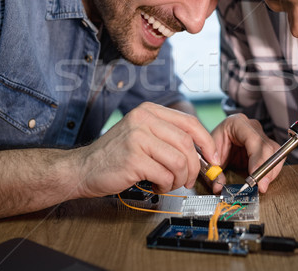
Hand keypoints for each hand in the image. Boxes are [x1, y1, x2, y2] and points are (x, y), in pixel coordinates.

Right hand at [74, 102, 218, 196]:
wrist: (83, 168)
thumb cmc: (116, 155)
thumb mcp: (142, 134)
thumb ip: (168, 136)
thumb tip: (204, 151)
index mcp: (149, 111)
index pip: (189, 122)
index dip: (206, 142)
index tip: (213, 158)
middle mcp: (143, 120)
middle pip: (186, 143)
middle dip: (194, 167)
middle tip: (188, 179)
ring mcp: (137, 138)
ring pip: (178, 161)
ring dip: (178, 179)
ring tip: (167, 183)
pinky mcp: (133, 159)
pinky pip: (164, 175)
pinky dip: (165, 186)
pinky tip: (154, 185)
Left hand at [210, 114, 281, 193]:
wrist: (212, 144)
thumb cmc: (211, 145)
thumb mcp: (208, 157)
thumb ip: (213, 172)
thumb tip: (218, 187)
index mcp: (237, 123)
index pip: (254, 140)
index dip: (257, 160)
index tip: (254, 177)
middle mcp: (252, 127)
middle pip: (268, 147)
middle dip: (266, 169)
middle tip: (261, 186)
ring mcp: (260, 136)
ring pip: (276, 153)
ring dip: (270, 172)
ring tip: (261, 185)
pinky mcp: (265, 147)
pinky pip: (275, 159)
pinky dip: (270, 172)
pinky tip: (263, 180)